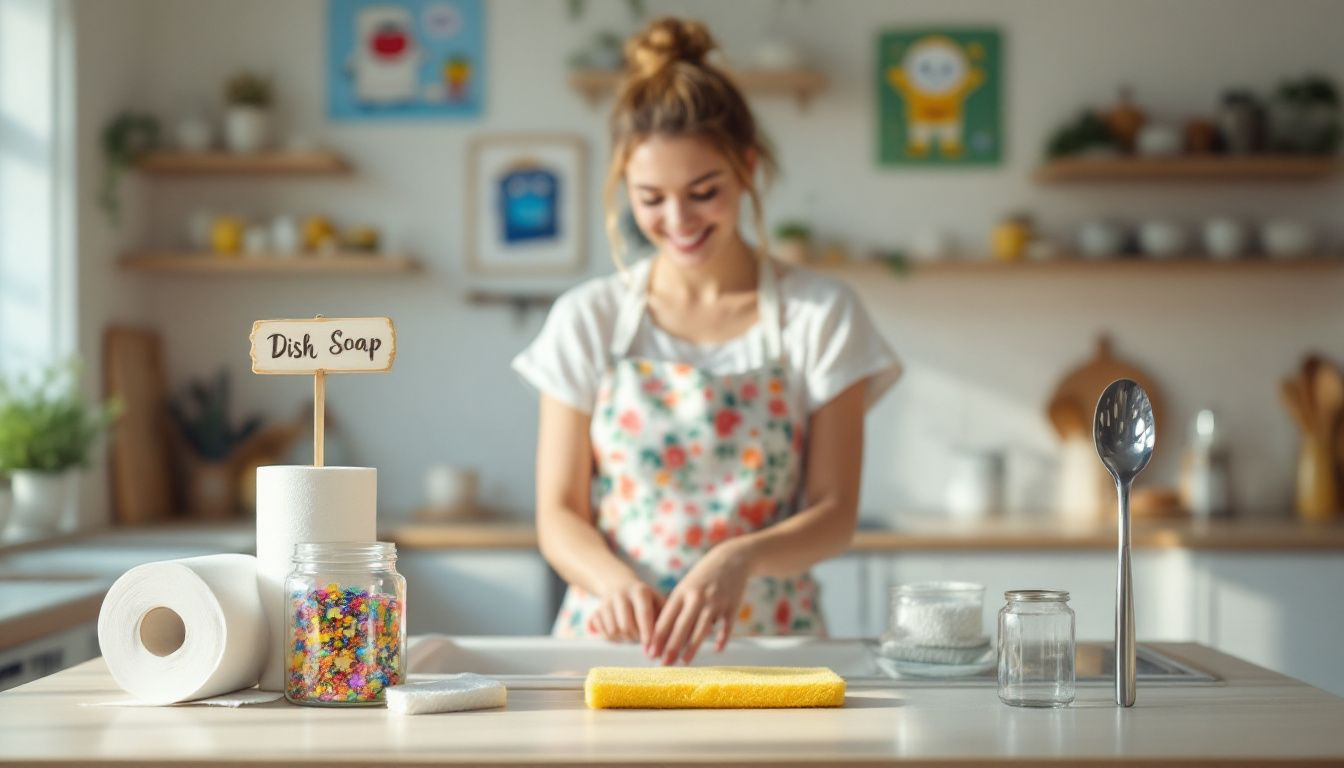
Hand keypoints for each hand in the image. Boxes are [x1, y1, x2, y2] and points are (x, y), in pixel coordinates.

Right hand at [593, 576, 661, 647]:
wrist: (620, 584)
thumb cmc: (645, 599)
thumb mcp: (658, 601)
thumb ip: (664, 619)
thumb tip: (663, 644)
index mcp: (639, 591)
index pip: (643, 613)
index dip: (646, 630)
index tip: (649, 644)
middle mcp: (620, 595)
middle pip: (626, 626)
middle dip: (634, 637)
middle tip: (640, 636)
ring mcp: (606, 602)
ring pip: (612, 631)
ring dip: (622, 638)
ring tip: (630, 633)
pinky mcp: (596, 610)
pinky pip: (601, 631)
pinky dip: (610, 637)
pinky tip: (618, 633)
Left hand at [648, 540, 752, 664]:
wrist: (730, 559)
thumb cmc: (702, 578)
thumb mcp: (685, 588)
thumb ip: (676, 610)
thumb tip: (663, 637)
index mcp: (682, 593)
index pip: (666, 619)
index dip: (658, 637)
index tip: (650, 653)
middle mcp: (697, 598)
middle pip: (682, 626)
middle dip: (672, 647)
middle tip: (664, 663)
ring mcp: (715, 602)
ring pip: (702, 629)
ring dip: (692, 647)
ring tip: (684, 661)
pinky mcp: (732, 605)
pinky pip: (726, 625)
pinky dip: (722, 638)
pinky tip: (716, 649)